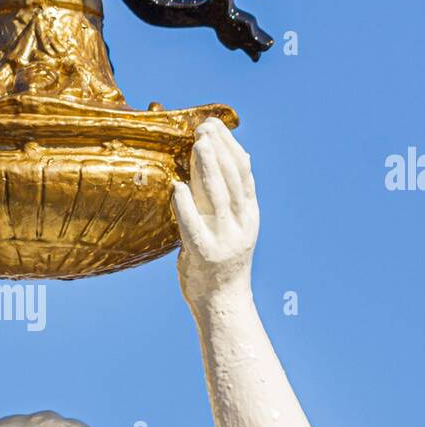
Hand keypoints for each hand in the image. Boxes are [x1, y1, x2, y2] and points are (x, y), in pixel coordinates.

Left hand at [172, 117, 258, 308]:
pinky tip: (178, 187)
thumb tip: (229, 158)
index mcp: (249, 214)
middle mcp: (241, 224)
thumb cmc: (220, 259)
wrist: (222, 302)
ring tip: (198, 145)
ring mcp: (224, 239)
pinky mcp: (204, 254)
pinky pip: (193, 225)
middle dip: (219, 150)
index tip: (215, 125)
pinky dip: (185, 205)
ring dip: (207, 168)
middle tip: (205, 127)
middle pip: (233, 179)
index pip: (244, 173)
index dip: (230, 147)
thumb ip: (229, 196)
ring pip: (218, 196)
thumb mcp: (231, 224)